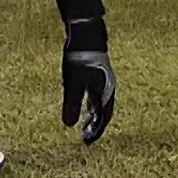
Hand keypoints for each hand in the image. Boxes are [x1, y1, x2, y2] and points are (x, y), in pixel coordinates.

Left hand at [61, 16, 116, 143]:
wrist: (86, 34)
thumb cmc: (80, 59)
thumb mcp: (73, 83)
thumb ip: (71, 104)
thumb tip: (68, 126)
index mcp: (104, 93)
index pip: (103, 118)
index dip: (96, 132)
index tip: (87, 142)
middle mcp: (108, 89)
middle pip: (104, 113)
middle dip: (96, 127)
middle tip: (85, 138)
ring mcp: (104, 81)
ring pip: (101, 104)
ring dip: (94, 117)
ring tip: (84, 126)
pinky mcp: (98, 74)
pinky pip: (98, 95)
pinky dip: (92, 105)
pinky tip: (84, 106)